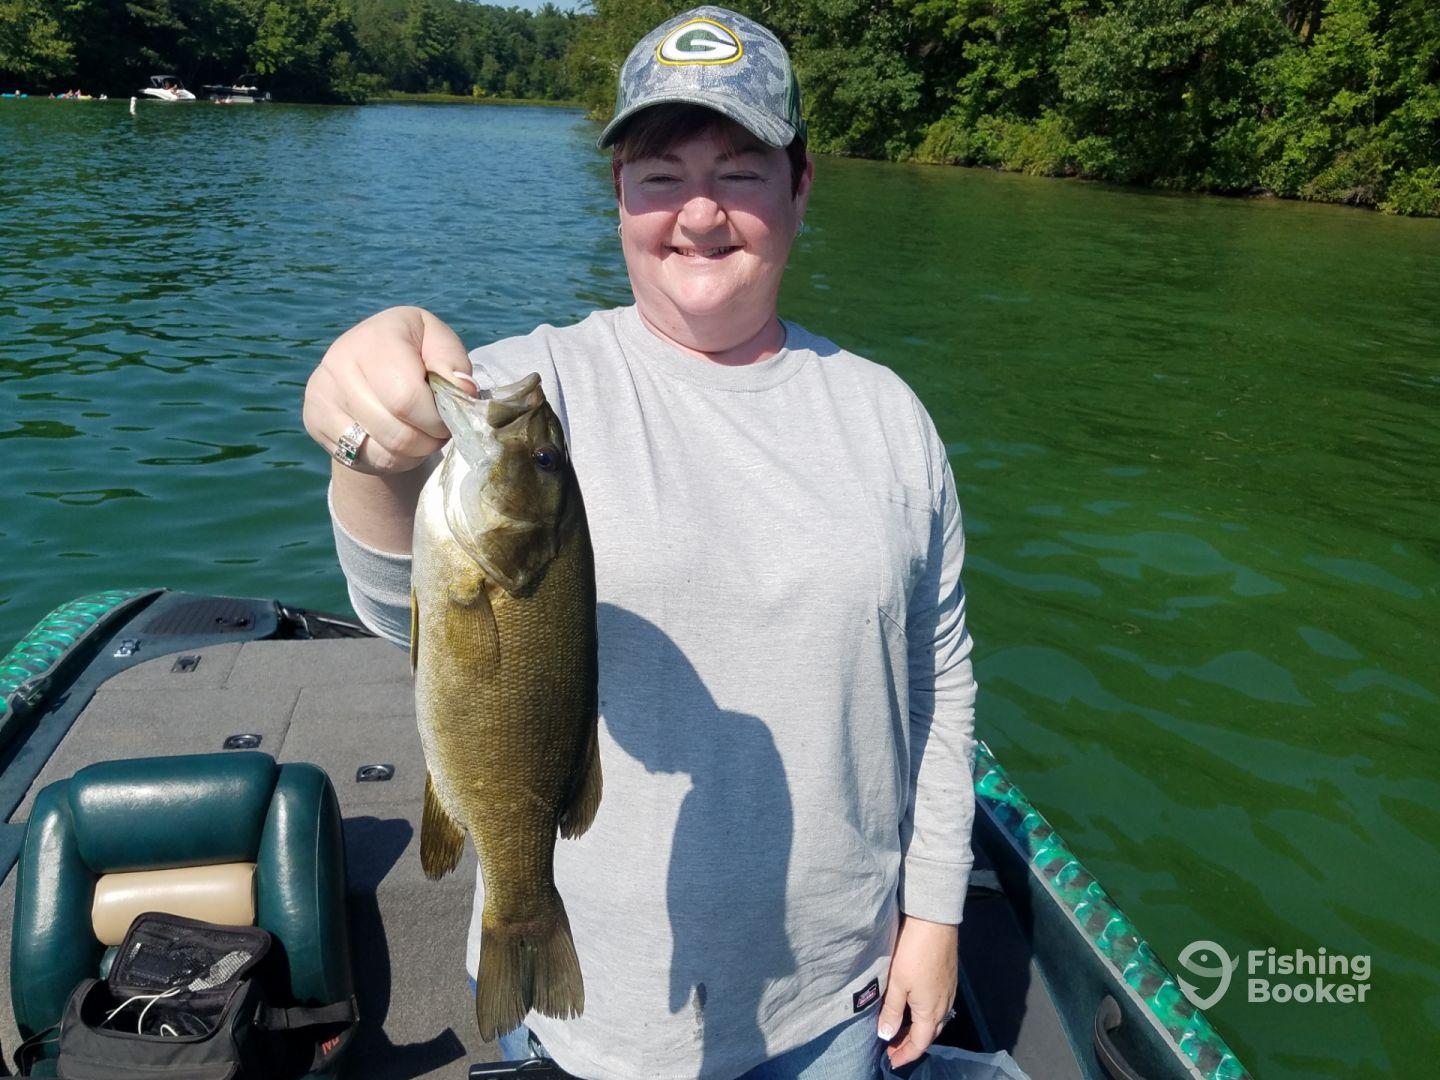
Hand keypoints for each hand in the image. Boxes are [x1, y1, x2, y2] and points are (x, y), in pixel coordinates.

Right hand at [303, 306, 473, 473]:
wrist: (368, 359)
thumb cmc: (414, 351)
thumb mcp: (439, 344)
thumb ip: (454, 363)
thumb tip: (463, 392)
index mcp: (376, 338)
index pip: (408, 399)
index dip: (436, 419)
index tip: (449, 418)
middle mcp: (340, 361)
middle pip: (396, 432)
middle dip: (428, 440)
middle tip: (439, 431)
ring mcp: (321, 392)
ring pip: (381, 451)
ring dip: (413, 453)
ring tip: (422, 435)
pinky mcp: (313, 419)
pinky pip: (361, 459)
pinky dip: (390, 460)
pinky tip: (398, 443)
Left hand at [877, 914, 957, 1068]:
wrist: (934, 922)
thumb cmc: (913, 953)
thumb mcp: (897, 984)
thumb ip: (892, 1012)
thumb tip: (886, 1036)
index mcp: (931, 1011)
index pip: (920, 1043)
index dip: (905, 1054)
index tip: (892, 1061)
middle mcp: (944, 1005)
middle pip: (929, 1034)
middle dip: (912, 1044)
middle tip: (893, 1047)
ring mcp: (949, 991)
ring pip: (936, 1020)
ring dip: (920, 1030)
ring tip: (901, 1030)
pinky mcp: (949, 979)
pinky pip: (940, 1007)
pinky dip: (926, 1015)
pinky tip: (914, 1008)